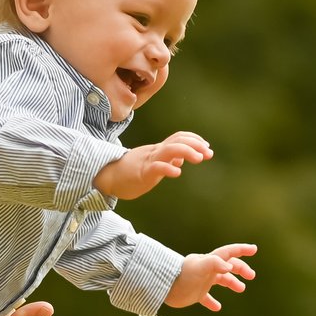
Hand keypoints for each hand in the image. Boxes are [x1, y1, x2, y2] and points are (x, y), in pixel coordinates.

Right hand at [92, 132, 212, 201]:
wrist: (106, 178)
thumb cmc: (129, 173)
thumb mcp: (151, 165)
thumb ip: (166, 161)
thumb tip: (181, 159)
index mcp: (158, 150)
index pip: (179, 137)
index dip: (194, 140)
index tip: (207, 148)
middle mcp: (155, 152)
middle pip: (178, 140)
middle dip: (196, 145)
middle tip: (209, 153)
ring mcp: (148, 161)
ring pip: (170, 150)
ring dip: (187, 152)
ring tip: (199, 159)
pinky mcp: (141, 173)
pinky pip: (156, 168)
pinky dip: (168, 169)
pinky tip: (177, 172)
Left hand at [163, 243, 258, 311]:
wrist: (162, 286)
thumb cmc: (181, 275)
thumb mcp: (199, 267)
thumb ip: (214, 263)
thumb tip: (230, 266)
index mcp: (209, 261)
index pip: (228, 252)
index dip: (241, 250)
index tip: (254, 249)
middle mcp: (207, 269)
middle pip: (228, 266)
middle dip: (241, 269)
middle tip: (251, 276)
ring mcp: (201, 281)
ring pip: (220, 280)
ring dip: (232, 283)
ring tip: (241, 289)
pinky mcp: (194, 294)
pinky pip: (206, 298)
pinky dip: (212, 302)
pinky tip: (217, 307)